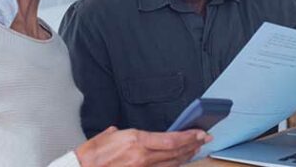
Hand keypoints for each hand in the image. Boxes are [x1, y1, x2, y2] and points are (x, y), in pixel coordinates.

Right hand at [75, 126, 211, 166]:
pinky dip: (173, 165)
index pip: (171, 140)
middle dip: (193, 145)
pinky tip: (179, 162)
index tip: (199, 133)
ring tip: (197, 149)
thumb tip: (120, 132)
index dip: (189, 137)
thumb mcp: (107, 135)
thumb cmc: (90, 155)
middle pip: (176, 152)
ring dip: (186, 156)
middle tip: (205, 139)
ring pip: (171, 163)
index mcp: (136, 140)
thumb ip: (120, 133)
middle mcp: (142, 155)